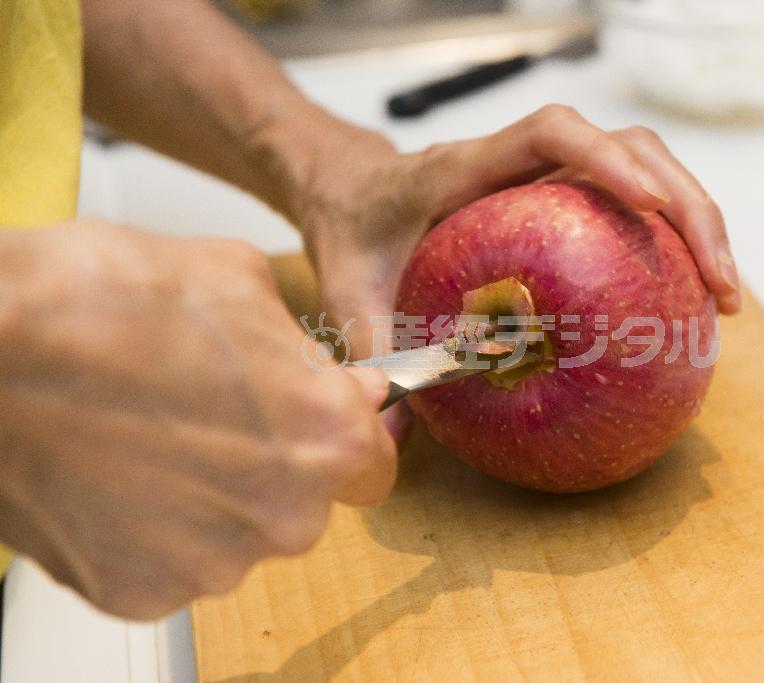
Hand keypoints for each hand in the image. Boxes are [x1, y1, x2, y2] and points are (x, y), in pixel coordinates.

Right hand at [0, 220, 395, 619]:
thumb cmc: (101, 304)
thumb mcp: (238, 281)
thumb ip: (307, 351)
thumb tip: (337, 381)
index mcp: (326, 438)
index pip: (374, 463)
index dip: (346, 434)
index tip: (322, 420)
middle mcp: (284, 516)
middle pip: (304, 501)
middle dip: (272, 462)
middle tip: (212, 412)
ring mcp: (210, 563)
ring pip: (237, 532)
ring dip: (210, 494)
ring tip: (149, 435)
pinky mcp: (138, 592)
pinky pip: (171, 560)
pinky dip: (153, 526)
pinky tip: (116, 472)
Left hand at [290, 104, 740, 359]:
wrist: (350, 193)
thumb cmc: (352, 233)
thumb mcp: (346, 293)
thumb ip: (366, 353)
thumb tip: (388, 437)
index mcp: (464, 168)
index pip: (550, 133)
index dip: (606, 157)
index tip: (652, 204)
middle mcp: (519, 164)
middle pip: (629, 146)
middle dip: (688, 203)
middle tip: (721, 283)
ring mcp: (547, 180)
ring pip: (646, 171)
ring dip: (697, 222)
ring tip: (724, 296)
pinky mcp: (562, 203)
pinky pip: (630, 210)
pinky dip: (669, 246)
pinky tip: (684, 303)